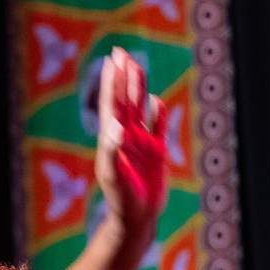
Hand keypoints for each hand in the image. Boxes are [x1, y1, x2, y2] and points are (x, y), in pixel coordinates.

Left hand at [94, 47, 169, 238]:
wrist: (135, 218)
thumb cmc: (121, 199)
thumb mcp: (115, 176)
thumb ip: (113, 151)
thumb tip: (116, 127)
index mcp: (112, 139)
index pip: (112, 104)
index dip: (112, 81)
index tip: (112, 60)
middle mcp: (124, 137)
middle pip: (124, 100)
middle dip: (123, 76)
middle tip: (121, 52)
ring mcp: (140, 144)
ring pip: (139, 109)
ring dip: (138, 88)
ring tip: (136, 66)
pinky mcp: (155, 154)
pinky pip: (157, 128)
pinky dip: (157, 114)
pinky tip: (157, 101)